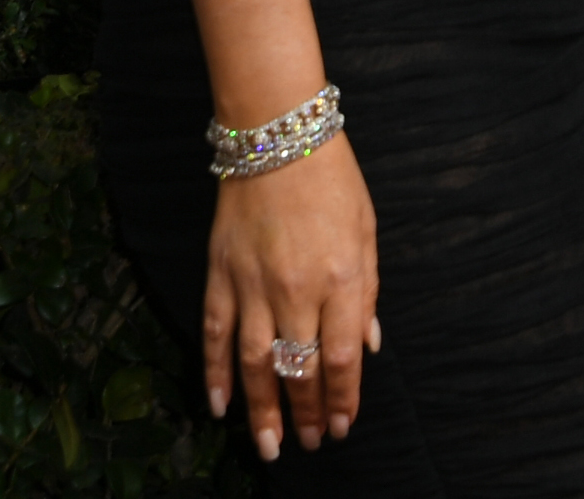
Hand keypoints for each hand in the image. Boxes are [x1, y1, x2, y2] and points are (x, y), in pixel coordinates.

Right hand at [204, 132, 381, 458]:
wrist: (278, 137)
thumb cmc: (333, 181)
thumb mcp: (367, 231)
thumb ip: (367, 291)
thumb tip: (369, 344)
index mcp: (341, 278)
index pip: (341, 357)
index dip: (342, 398)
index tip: (342, 426)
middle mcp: (296, 289)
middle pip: (300, 368)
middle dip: (306, 413)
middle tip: (307, 444)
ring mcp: (253, 285)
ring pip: (255, 364)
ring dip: (261, 410)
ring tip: (269, 446)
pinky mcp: (220, 275)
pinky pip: (216, 334)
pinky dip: (214, 373)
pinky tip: (218, 405)